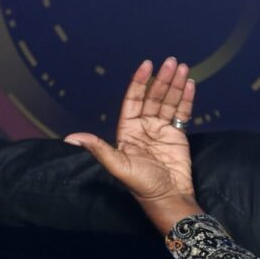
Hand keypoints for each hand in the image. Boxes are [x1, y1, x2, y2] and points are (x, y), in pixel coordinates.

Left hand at [65, 57, 200, 225]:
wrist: (168, 196)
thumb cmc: (141, 184)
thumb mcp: (118, 166)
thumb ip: (98, 148)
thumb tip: (71, 138)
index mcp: (128, 130)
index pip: (133, 100)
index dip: (139, 82)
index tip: (146, 65)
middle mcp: (144, 126)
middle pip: (153, 96)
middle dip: (162, 79)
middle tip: (170, 61)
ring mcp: (161, 129)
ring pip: (168, 101)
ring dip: (175, 84)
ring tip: (182, 67)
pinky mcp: (177, 134)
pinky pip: (182, 112)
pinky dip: (186, 98)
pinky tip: (189, 84)